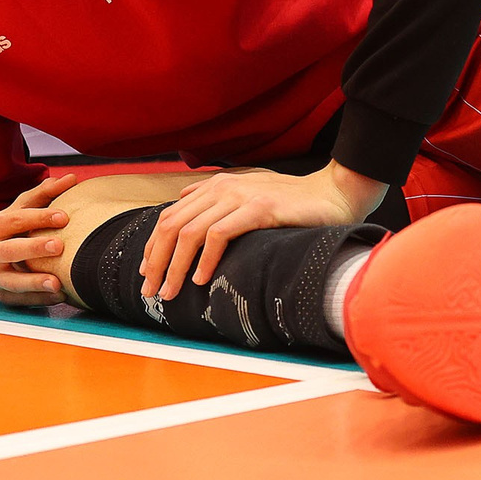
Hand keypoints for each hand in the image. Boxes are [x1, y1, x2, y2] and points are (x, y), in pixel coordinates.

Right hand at [0, 172, 79, 307]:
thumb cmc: (9, 229)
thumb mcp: (19, 209)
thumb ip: (43, 194)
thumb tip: (71, 178)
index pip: (14, 220)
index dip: (39, 218)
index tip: (65, 217)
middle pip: (10, 251)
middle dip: (34, 249)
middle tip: (59, 246)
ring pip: (12, 281)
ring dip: (35, 283)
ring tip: (58, 283)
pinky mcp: (1, 296)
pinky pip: (21, 300)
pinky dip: (40, 299)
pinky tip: (60, 296)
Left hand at [141, 161, 385, 301]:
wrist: (334, 194)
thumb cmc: (293, 201)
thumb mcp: (249, 192)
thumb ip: (217, 196)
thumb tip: (183, 199)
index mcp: (215, 186)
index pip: (169, 216)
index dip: (152, 246)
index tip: (147, 272)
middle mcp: (222, 188)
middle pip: (171, 225)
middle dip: (156, 261)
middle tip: (150, 291)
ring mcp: (239, 197)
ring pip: (190, 233)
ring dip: (175, 267)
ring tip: (169, 293)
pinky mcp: (258, 209)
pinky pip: (220, 235)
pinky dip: (205, 258)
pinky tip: (200, 279)